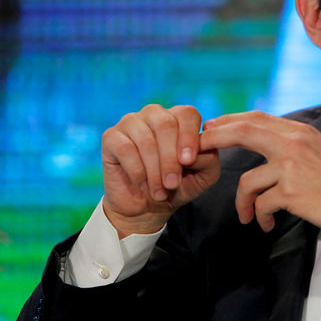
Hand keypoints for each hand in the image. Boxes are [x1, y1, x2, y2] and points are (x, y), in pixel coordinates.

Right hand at [101, 104, 220, 236]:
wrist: (146, 206)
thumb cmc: (177, 186)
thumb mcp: (203, 177)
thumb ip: (209, 159)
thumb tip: (202, 147)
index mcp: (179, 118)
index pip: (187, 114)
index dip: (189, 137)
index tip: (189, 162)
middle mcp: (155, 114)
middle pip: (166, 125)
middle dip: (170, 159)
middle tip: (172, 184)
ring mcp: (132, 122)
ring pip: (146, 139)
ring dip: (154, 170)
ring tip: (159, 190)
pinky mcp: (111, 136)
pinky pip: (125, 148)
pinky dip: (137, 170)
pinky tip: (141, 182)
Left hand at [200, 111, 320, 249]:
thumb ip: (295, 146)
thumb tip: (269, 144)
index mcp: (300, 132)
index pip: (257, 118)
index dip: (230, 122)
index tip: (212, 128)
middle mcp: (294, 144)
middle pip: (243, 131)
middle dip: (215, 139)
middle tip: (197, 150)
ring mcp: (292, 167)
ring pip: (247, 181)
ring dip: (242, 202)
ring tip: (247, 215)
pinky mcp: (291, 193)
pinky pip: (261, 204)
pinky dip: (259, 217)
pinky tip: (265, 224)